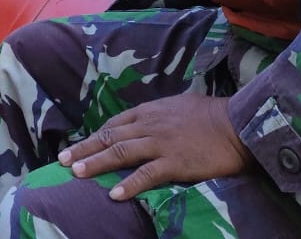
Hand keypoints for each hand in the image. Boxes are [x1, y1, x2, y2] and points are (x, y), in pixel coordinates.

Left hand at [57, 93, 253, 200]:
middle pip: (109, 136)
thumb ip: (159, 115)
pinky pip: (147, 174)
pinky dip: (129, 184)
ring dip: (96, 163)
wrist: (237, 123)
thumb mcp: (178, 106)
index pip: (114, 124)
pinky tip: (115, 194)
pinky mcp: (175, 162)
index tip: (78, 147)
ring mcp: (161, 143)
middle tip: (62, 161)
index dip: (94, 137)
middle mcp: (149, 125)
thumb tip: (146, 123)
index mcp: (149, 111)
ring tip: (76, 173)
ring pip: (120, 152)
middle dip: (84, 149)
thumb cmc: (211, 115)